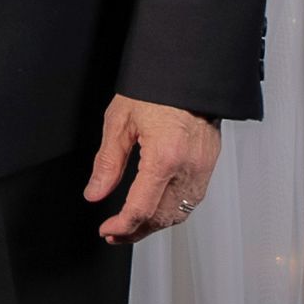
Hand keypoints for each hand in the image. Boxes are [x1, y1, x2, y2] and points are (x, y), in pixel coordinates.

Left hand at [83, 97, 220, 243]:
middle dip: (136, 231)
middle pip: (161, 218)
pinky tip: (155, 209)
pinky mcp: (209, 164)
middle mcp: (188, 167)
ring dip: (154, 225)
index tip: (107, 229)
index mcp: (164, 157)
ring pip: (179, 214)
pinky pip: (192, 200)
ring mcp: (202, 168)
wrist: (188, 71)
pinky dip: (172, 211)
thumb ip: (107, 162)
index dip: (122, 226)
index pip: (141, 209)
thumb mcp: (120, 121)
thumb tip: (95, 192)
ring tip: (131, 225)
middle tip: (114, 233)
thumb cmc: (155, 88)